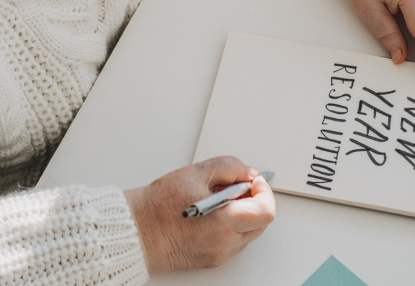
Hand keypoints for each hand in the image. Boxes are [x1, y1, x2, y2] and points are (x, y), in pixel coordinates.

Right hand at [124, 156, 274, 273]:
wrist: (137, 231)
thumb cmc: (159, 205)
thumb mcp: (196, 173)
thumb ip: (228, 167)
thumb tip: (247, 172)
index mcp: (224, 223)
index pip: (266, 211)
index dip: (264, 191)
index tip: (253, 180)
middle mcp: (226, 243)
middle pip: (260, 221)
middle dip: (253, 199)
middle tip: (234, 185)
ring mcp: (220, 254)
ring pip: (248, 230)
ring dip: (241, 211)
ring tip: (217, 197)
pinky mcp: (212, 258)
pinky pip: (234, 239)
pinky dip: (230, 223)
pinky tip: (211, 210)